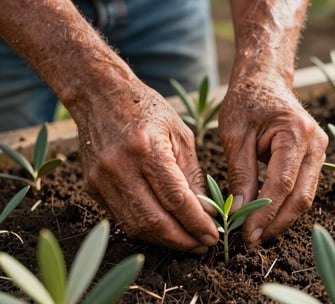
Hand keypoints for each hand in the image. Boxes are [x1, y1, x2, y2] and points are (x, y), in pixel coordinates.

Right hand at [76, 80, 218, 252]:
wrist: (100, 96)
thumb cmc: (146, 109)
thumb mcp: (179, 133)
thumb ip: (192, 174)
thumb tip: (205, 211)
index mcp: (147, 148)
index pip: (176, 199)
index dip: (197, 223)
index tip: (214, 235)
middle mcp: (119, 167)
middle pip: (154, 220)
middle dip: (183, 240)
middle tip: (203, 245)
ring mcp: (101, 179)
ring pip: (136, 225)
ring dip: (164, 239)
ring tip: (187, 241)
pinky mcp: (92, 187)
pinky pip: (122, 217)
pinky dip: (145, 228)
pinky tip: (164, 227)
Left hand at [219, 80, 327, 246]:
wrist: (262, 82)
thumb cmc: (245, 102)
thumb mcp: (235, 136)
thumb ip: (240, 173)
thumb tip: (240, 209)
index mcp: (295, 133)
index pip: (282, 184)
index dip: (264, 213)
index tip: (246, 233)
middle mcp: (315, 143)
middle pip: (300, 196)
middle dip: (275, 223)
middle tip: (251, 240)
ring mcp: (318, 151)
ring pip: (304, 195)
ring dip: (281, 218)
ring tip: (257, 233)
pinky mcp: (312, 157)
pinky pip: (301, 187)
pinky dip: (284, 205)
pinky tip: (266, 216)